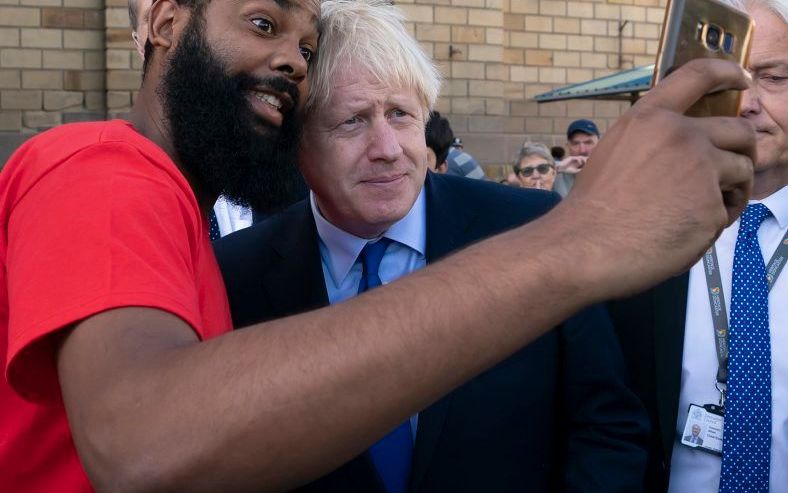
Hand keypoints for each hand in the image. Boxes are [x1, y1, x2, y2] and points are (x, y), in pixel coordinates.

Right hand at [559, 58, 754, 298]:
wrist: (586, 246)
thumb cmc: (592, 209)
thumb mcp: (615, 152)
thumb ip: (652, 141)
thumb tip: (682, 149)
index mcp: (650, 119)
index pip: (698, 75)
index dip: (727, 71)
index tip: (741, 78)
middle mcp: (681, 136)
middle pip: (739, 129)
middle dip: (743, 149)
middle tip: (735, 168)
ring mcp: (701, 169)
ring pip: (742, 171)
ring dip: (733, 188)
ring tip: (704, 210)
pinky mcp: (712, 206)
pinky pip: (728, 210)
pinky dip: (714, 222)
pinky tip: (684, 233)